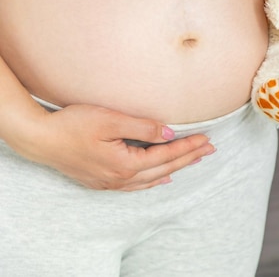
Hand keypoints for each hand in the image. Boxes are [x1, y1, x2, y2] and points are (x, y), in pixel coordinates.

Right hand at [13, 103, 215, 190]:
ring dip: (174, 168)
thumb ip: (142, 126)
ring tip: (192, 161)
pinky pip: (136, 185)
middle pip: (163, 168)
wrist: (41, 140)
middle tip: (209, 150)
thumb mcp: (110, 120)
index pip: (166, 155)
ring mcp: (110, 182)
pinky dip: (152, 180)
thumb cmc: (73, 125)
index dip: (188, 146)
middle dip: (188, 158)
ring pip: (151, 178)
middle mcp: (120, 178)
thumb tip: (168, 132)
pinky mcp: (101, 181)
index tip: (206, 139)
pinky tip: (159, 178)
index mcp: (125, 164)